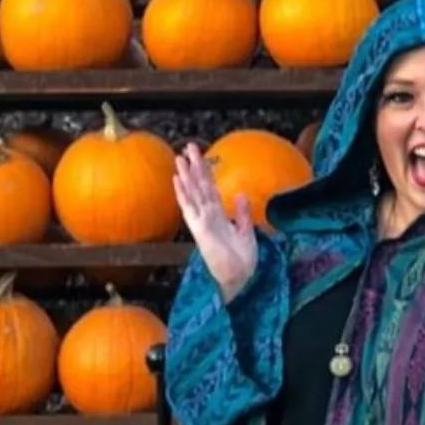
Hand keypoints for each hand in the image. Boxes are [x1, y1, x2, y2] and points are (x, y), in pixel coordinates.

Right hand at [174, 144, 257, 303]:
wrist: (240, 277)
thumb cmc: (243, 260)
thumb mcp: (247, 231)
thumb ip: (243, 213)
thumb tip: (240, 193)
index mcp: (219, 216)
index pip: (211, 189)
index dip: (206, 173)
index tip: (200, 157)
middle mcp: (208, 216)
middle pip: (200, 186)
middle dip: (194, 167)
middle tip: (188, 146)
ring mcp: (202, 222)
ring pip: (193, 193)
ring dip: (186, 176)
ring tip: (179, 157)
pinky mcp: (200, 229)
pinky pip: (190, 208)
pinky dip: (184, 194)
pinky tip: (177, 180)